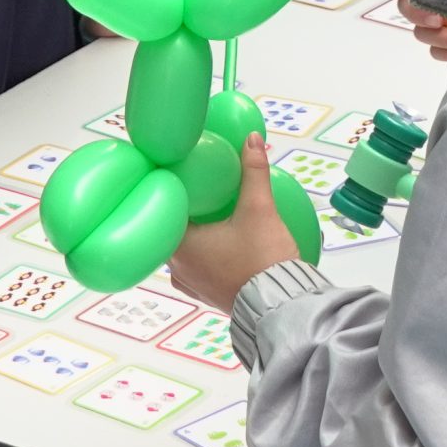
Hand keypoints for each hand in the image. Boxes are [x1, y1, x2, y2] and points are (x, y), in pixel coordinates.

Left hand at [168, 135, 298, 309]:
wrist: (281, 307)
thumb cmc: (263, 260)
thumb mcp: (259, 209)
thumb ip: (253, 172)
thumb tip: (252, 139)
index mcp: (180, 246)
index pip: (164, 210)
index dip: (171, 191)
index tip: (179, 175)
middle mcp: (178, 268)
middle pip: (174, 230)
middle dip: (186, 211)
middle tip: (199, 189)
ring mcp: (191, 285)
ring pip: (185, 252)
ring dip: (195, 235)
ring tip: (209, 215)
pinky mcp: (207, 296)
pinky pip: (198, 268)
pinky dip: (205, 254)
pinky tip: (220, 243)